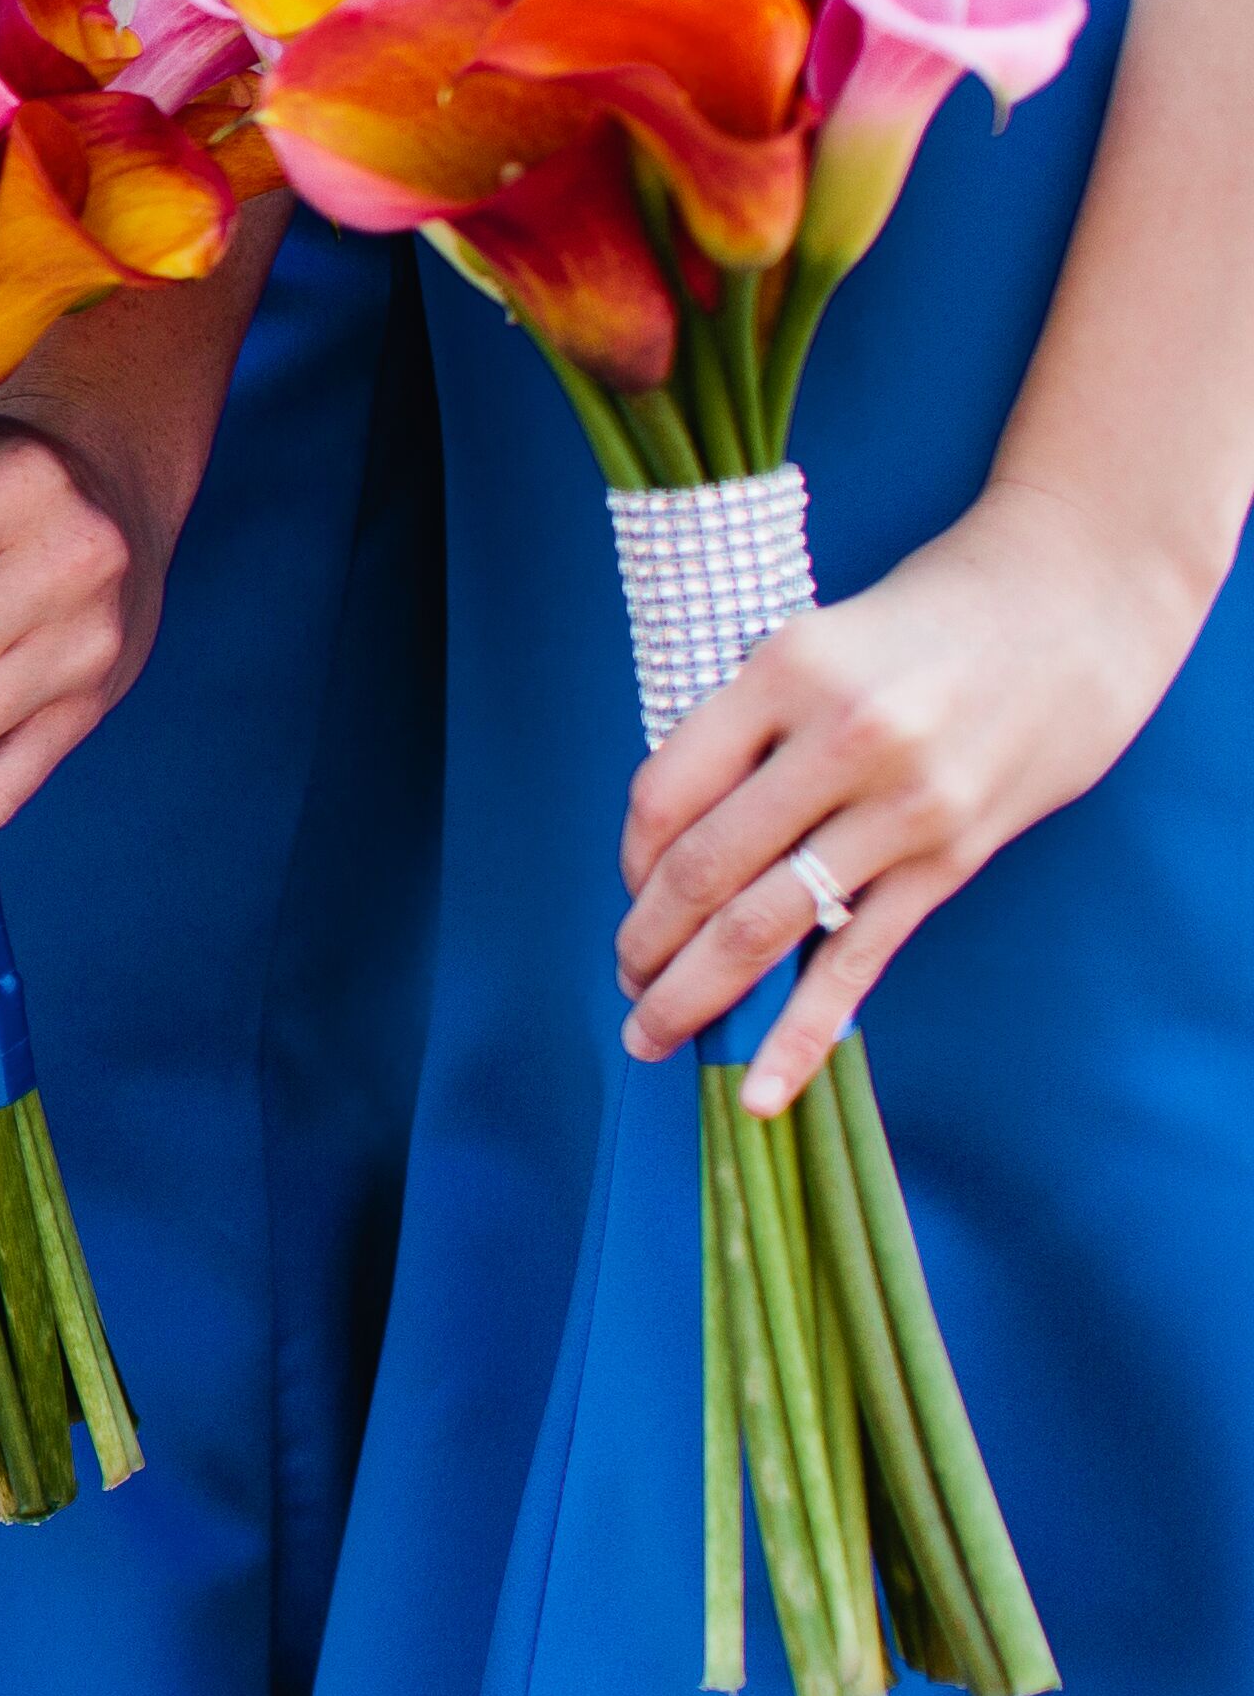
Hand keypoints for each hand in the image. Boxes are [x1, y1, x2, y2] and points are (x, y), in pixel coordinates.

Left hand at [614, 478, 1203, 1105]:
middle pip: (703, 871)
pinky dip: (801, 1033)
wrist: (1073, 607)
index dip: (629, 860)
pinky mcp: (951, 859)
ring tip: (652, 1032)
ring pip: (766, 925)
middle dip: (647, 943)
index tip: (628, 891)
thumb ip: (740, 732)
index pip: (664, 793)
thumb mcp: (807, 644)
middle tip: (623, 984)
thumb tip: (667, 847)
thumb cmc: (919, 624)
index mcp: (784, 672)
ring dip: (695, 992)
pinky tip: (760, 1088)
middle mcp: (843, 741)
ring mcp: (902, 807)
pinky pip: (858, 962)